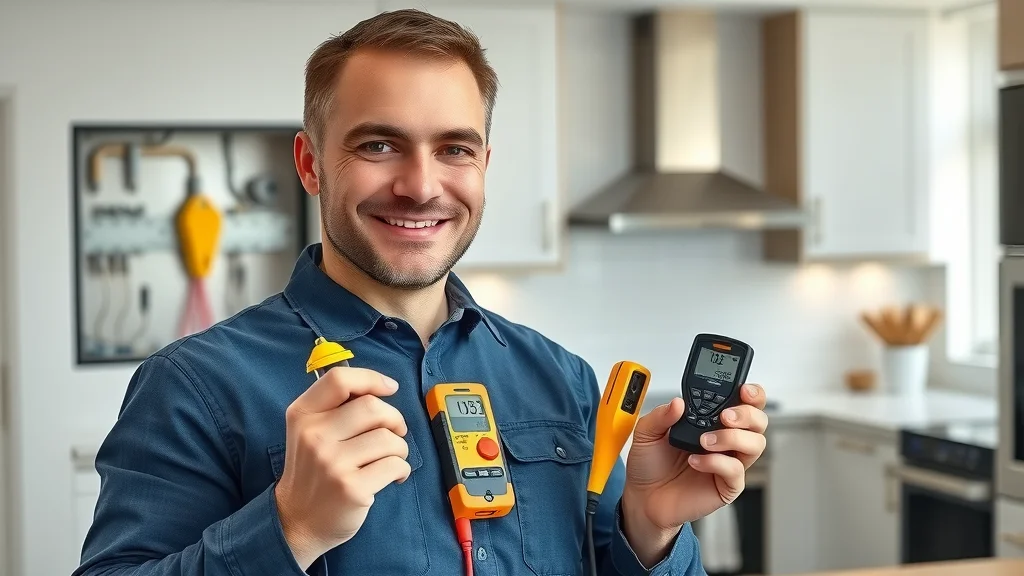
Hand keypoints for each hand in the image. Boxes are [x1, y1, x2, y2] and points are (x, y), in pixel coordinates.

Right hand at [274, 367, 411, 569]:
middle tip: (394, 432)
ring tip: (390, 458)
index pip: (339, 379)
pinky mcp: (351, 488)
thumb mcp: (310, 432)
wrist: (297, 522)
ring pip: (388, 437)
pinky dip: (402, 469)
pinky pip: (395, 464)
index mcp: (302, 415)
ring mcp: (332, 463)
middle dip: (394, 418)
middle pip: (372, 407)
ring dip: (399, 447)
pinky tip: (392, 476)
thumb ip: (337, 407)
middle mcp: (314, 436)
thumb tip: (382, 388)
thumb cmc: (313, 472)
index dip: (371, 378)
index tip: (390, 388)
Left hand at [621, 383, 767, 566]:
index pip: (743, 402)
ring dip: (732, 438)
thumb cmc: (650, 464)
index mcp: (711, 420)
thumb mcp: (646, 433)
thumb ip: (661, 415)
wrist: (644, 497)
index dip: (751, 393)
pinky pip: (736, 470)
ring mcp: (728, 462)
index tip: (743, 390)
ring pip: (755, 444)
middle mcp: (725, 439)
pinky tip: (696, 461)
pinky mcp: (727, 485)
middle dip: (747, 414)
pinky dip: (717, 463)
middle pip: (758, 421)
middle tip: (725, 416)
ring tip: (705, 441)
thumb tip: (679, 402)